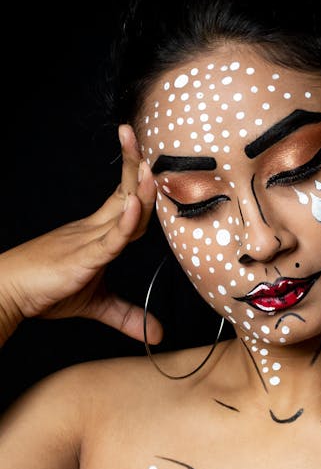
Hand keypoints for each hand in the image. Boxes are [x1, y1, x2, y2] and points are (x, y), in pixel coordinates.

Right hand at [0, 125, 162, 346]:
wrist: (8, 294)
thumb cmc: (46, 291)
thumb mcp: (96, 304)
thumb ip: (127, 315)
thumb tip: (157, 333)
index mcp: (98, 231)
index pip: (127, 200)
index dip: (141, 180)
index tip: (153, 160)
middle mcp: (94, 228)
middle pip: (126, 192)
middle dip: (136, 163)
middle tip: (139, 135)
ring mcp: (88, 240)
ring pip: (121, 209)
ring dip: (139, 185)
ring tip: (149, 162)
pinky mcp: (82, 257)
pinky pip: (109, 238)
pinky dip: (125, 223)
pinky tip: (136, 204)